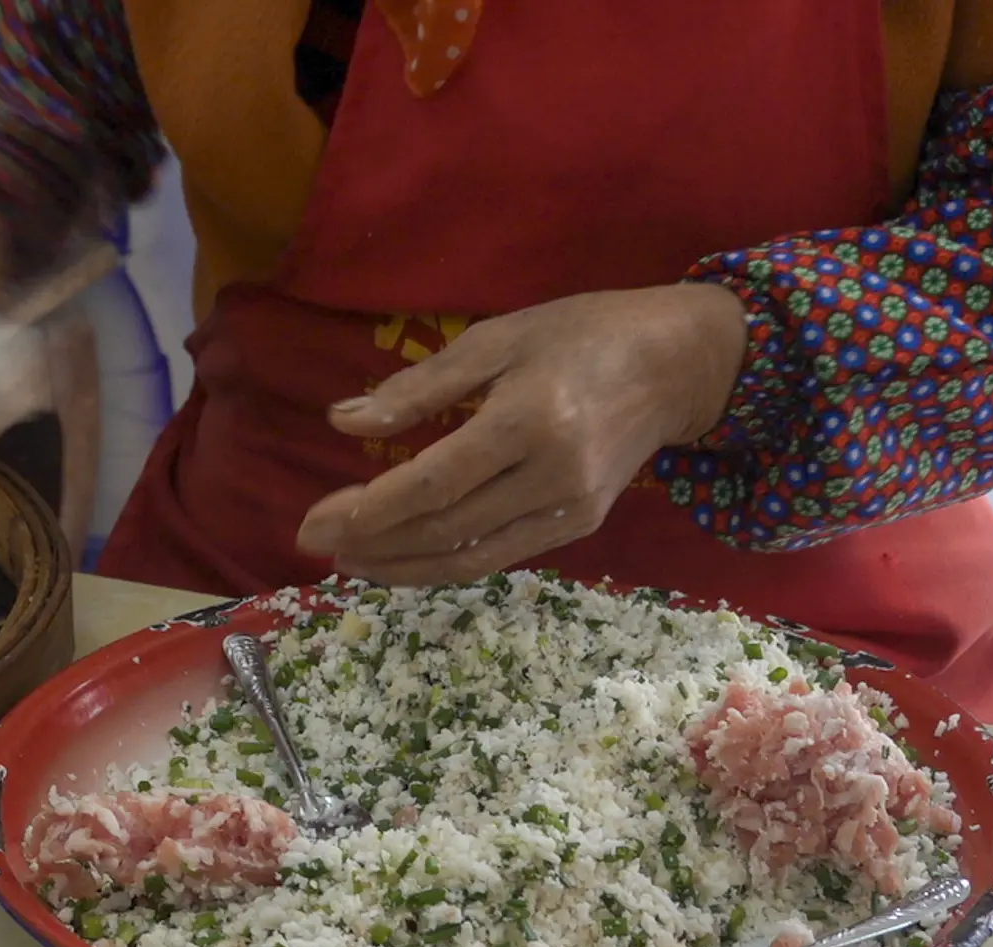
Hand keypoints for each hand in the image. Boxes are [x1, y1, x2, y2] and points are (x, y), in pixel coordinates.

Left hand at [294, 284, 748, 585]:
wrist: (678, 363)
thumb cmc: (581, 334)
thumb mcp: (497, 338)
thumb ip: (420, 384)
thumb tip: (342, 420)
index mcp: (530, 419)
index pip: (434, 483)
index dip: (370, 511)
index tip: (314, 523)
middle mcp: (554, 475)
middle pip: (446, 529)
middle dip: (373, 543)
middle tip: (316, 543)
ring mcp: (572, 508)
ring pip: (472, 557)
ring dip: (402, 567)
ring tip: (349, 559)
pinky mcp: (580, 524)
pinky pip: (500, 556)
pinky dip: (445, 563)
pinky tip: (404, 556)